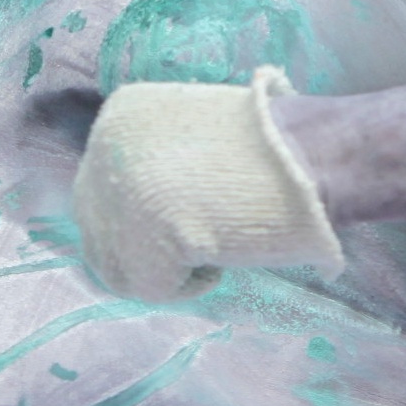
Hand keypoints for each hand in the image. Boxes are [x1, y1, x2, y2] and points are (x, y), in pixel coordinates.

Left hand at [71, 67, 340, 302]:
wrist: (307, 155)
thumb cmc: (272, 149)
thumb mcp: (195, 138)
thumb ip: (156, 163)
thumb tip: (133, 213)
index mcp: (119, 117)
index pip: (101, 189)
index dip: (141, 215)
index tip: (186, 218)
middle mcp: (103, 151)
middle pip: (98, 227)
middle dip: (142, 245)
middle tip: (194, 246)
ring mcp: (114, 197)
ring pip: (116, 265)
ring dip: (162, 267)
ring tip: (211, 250)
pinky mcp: (139, 243)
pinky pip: (150, 288)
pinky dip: (187, 286)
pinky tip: (220, 262)